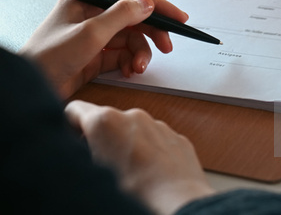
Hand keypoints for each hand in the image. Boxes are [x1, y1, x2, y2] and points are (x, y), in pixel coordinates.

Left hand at [20, 0, 187, 99]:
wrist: (31, 92)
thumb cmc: (50, 57)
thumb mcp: (90, 33)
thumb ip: (121, 16)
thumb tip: (147, 4)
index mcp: (85, 0)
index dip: (156, 5)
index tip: (178, 17)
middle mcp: (90, 16)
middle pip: (132, 19)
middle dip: (152, 32)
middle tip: (168, 46)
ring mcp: (92, 38)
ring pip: (129, 39)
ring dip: (140, 52)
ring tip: (139, 67)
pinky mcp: (94, 58)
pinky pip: (121, 56)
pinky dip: (129, 63)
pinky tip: (130, 71)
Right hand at [65, 101, 213, 214]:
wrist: (178, 206)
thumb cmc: (134, 198)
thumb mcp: (91, 176)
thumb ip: (80, 157)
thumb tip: (77, 155)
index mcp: (105, 122)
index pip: (74, 110)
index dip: (67, 127)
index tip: (68, 141)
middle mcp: (132, 115)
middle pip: (105, 122)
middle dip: (99, 141)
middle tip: (98, 168)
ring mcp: (157, 125)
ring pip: (131, 131)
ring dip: (125, 147)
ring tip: (126, 177)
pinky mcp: (175, 137)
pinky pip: (154, 140)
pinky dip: (147, 153)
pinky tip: (147, 177)